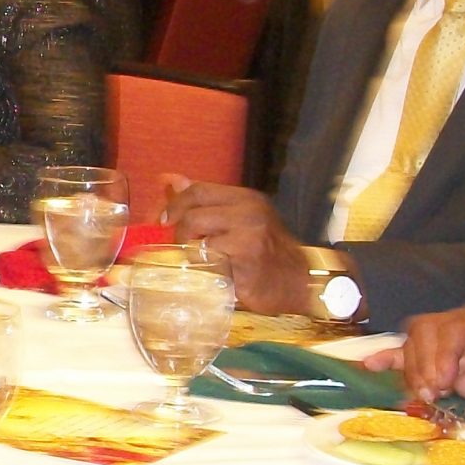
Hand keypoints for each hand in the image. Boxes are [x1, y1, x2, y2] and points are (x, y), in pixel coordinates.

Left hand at [160, 177, 312, 312]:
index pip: (199, 190)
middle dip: (179, 232)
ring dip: (191, 254)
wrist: (301, 283)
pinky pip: (208, 265)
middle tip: (181, 245)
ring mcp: (248, 239)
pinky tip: (216, 275)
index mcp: (247, 199)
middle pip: (193, 215)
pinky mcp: (245, 265)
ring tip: (202, 261)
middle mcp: (249, 214)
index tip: (163, 219)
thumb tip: (171, 181)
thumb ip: (209, 202)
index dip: (175, 204)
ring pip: (197, 241)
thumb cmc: (268, 252)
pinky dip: (205, 271)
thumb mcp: (243, 218)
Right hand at [375, 302, 464, 429]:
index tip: (442, 383)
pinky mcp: (440, 363)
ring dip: (412, 371)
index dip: (441, 353)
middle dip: (423, 363)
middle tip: (432, 393)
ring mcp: (449, 344)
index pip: (452, 327)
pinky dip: (391, 360)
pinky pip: (409, 356)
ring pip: (413, 344)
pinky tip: (371, 366)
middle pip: (425, 331)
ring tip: (425, 397)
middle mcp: (463, 326)